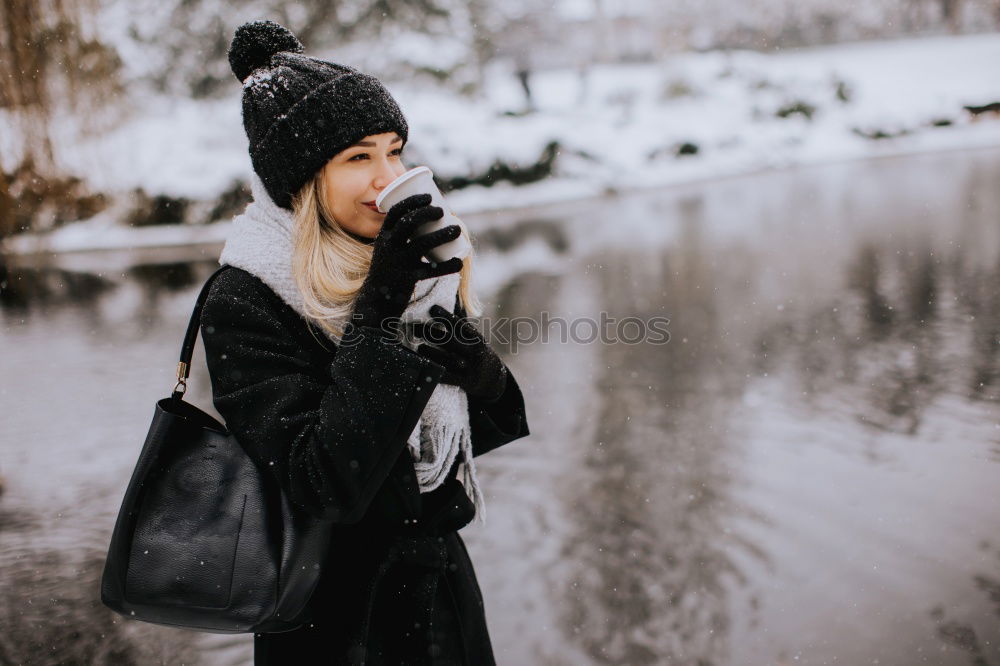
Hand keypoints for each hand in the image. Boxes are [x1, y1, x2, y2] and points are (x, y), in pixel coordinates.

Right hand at [351, 194, 463, 332]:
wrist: (377, 299)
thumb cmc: (390, 267)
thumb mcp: (390, 248)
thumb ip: (406, 234)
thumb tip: (431, 217)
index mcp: (383, 236)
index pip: (395, 212)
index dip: (412, 201)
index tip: (429, 196)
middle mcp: (388, 247)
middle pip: (408, 223)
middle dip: (426, 213)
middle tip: (442, 211)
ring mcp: (398, 263)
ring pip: (421, 245)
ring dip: (442, 235)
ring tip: (457, 229)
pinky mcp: (408, 279)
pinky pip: (430, 271)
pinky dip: (447, 266)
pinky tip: (458, 262)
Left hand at [412, 304, 507, 401]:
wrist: (493, 378)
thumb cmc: (477, 352)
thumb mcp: (475, 337)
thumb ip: (461, 323)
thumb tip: (452, 298)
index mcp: (476, 338)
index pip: (460, 324)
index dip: (446, 316)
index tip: (432, 308)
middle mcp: (474, 351)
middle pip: (449, 340)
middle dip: (430, 333)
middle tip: (414, 327)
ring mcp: (470, 367)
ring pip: (447, 359)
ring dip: (430, 353)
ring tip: (418, 348)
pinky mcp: (466, 382)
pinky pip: (448, 377)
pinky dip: (435, 371)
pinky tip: (424, 366)